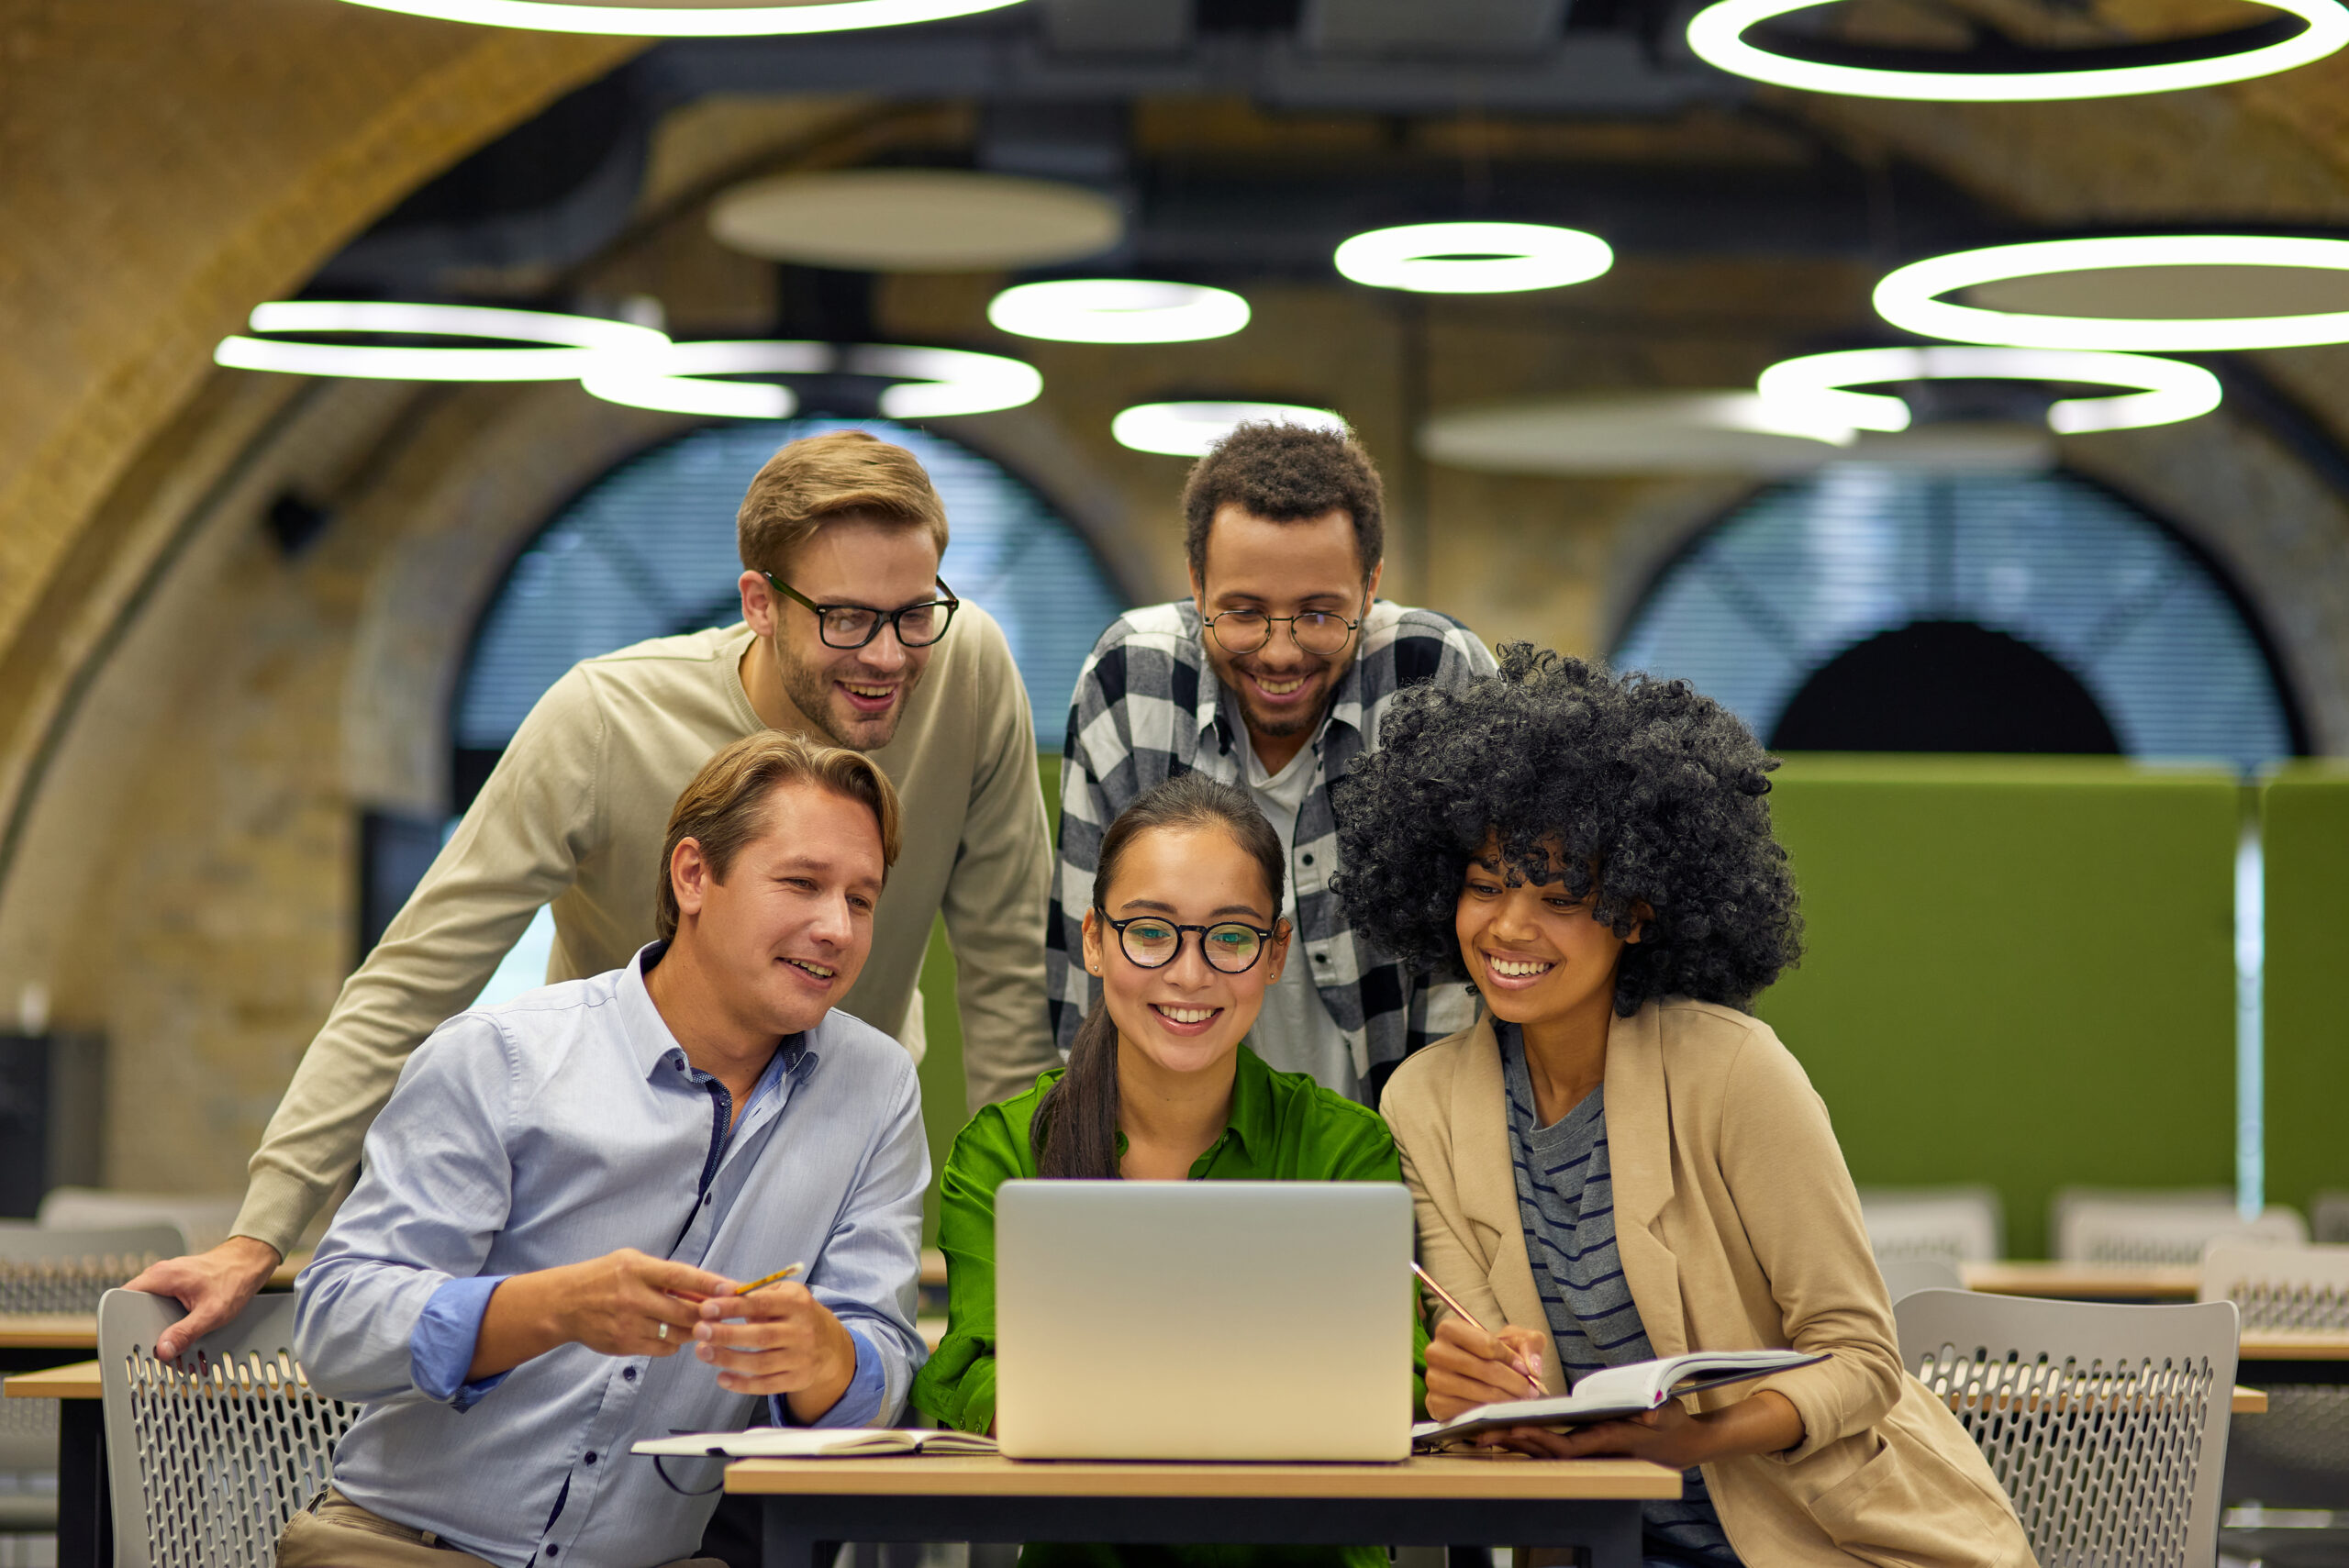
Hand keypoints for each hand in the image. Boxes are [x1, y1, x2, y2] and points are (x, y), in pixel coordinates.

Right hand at [127, 1237, 282, 1360]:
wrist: (251, 1261)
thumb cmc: (234, 1278)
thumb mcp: (211, 1312)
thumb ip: (185, 1332)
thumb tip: (163, 1350)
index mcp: (160, 1277)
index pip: (123, 1300)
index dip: (120, 1322)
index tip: (126, 1341)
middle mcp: (160, 1276)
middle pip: (136, 1309)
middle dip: (143, 1332)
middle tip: (150, 1352)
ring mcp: (169, 1281)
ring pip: (152, 1311)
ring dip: (159, 1330)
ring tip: (168, 1349)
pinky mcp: (178, 1287)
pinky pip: (165, 1308)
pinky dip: (171, 1323)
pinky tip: (181, 1339)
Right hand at [547, 1249, 733, 1359]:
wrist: (565, 1304)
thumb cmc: (606, 1277)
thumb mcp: (633, 1263)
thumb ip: (667, 1275)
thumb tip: (708, 1289)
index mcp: (637, 1269)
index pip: (681, 1277)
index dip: (710, 1284)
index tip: (734, 1288)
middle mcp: (633, 1297)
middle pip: (684, 1311)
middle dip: (709, 1315)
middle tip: (725, 1314)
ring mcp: (628, 1324)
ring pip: (677, 1333)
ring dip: (694, 1329)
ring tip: (698, 1322)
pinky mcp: (624, 1345)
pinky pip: (663, 1348)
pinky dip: (674, 1341)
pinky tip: (670, 1332)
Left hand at [693, 1282, 856, 1421]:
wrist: (831, 1345)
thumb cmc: (795, 1315)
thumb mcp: (783, 1294)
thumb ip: (753, 1293)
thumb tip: (719, 1290)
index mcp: (798, 1304)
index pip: (762, 1304)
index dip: (733, 1306)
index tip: (706, 1308)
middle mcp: (802, 1332)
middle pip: (761, 1336)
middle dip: (727, 1334)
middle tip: (699, 1330)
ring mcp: (801, 1358)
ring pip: (761, 1363)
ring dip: (728, 1359)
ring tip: (702, 1352)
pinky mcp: (798, 1380)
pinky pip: (767, 1385)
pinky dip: (742, 1385)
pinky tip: (721, 1378)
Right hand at [1425, 1314, 1547, 1419]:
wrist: (1468, 1376)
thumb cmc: (1489, 1354)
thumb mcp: (1512, 1339)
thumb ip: (1530, 1343)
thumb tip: (1533, 1367)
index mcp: (1449, 1329)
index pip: (1488, 1344)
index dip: (1512, 1359)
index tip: (1526, 1370)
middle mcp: (1436, 1352)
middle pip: (1486, 1370)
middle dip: (1515, 1383)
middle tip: (1531, 1391)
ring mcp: (1434, 1379)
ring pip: (1481, 1392)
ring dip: (1507, 1399)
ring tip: (1520, 1400)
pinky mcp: (1437, 1404)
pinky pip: (1471, 1411)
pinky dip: (1492, 1412)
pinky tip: (1502, 1408)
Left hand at [1487, 1389, 1802, 1467]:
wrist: (1689, 1444)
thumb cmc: (1676, 1423)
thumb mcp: (1670, 1412)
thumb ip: (1659, 1412)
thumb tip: (1650, 1412)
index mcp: (1609, 1442)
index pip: (1567, 1446)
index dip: (1539, 1440)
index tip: (1513, 1430)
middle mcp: (1596, 1450)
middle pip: (1548, 1451)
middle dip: (1515, 1444)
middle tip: (1480, 1435)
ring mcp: (1591, 1450)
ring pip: (1548, 1452)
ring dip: (1517, 1445)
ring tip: (1483, 1436)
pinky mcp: (1590, 1446)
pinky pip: (1555, 1448)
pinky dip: (1531, 1443)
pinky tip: (1509, 1436)